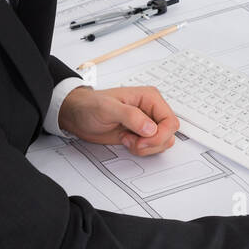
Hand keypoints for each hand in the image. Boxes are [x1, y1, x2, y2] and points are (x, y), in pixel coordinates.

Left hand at [57, 85, 180, 154]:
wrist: (78, 115)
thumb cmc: (90, 106)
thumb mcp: (107, 108)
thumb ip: (131, 116)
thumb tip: (150, 128)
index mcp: (149, 98)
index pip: (170, 121)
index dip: (160, 135)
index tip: (142, 140)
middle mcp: (151, 110)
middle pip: (169, 134)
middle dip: (152, 143)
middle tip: (132, 142)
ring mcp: (147, 123)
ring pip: (162, 143)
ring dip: (145, 148)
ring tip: (127, 139)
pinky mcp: (141, 134)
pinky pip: (152, 147)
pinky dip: (141, 150)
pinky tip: (126, 141)